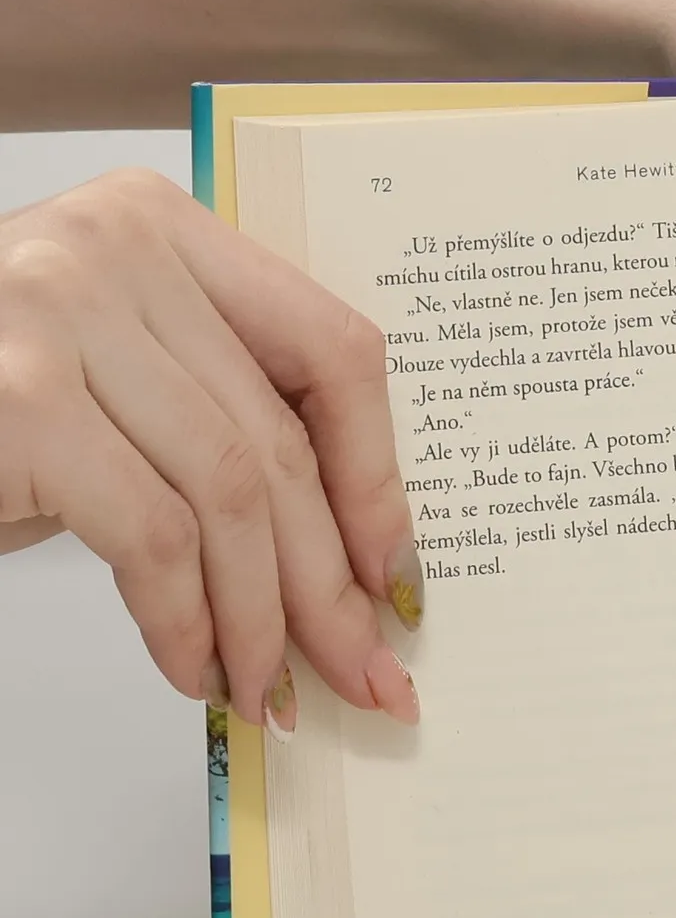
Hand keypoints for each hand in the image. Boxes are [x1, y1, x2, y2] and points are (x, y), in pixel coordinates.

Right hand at [0, 169, 421, 731]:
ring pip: (232, 495)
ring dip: (262, 619)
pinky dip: (186, 623)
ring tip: (271, 693)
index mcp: (161, 224)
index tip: (396, 574)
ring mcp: (58, 314)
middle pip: (281, 440)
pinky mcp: (17, 402)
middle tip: (364, 674)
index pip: (331, 350)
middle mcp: (114, 247)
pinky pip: (154, 538)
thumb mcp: (117, 391)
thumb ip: (219, 425)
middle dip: (331, 582)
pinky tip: (193, 670)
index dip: (378, 478)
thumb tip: (349, 561)